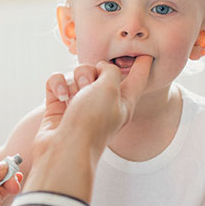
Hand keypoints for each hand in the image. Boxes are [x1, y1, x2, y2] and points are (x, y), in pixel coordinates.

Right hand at [24, 56, 151, 200]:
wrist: (64, 150)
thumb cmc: (92, 122)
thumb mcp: (110, 89)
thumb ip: (110, 70)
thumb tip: (100, 67)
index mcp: (123, 102)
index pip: (137, 80)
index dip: (142, 66)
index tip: (147, 55)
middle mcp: (102, 102)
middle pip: (100, 71)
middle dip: (93, 71)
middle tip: (89, 86)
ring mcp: (80, 103)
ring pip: (77, 74)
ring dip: (74, 79)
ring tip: (73, 96)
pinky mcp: (59, 105)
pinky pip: (58, 82)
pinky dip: (58, 85)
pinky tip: (60, 96)